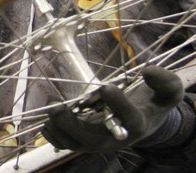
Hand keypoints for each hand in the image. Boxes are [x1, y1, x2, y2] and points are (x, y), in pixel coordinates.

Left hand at [42, 65, 183, 152]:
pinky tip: (48, 117)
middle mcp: (115, 138)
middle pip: (93, 140)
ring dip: (58, 128)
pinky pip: (65, 144)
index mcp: (137, 124)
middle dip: (72, 125)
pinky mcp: (84, 142)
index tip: (106, 86)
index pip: (128, 118)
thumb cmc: (152, 104)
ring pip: (74, 144)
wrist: (143, 123)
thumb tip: (149, 70)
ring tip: (50, 106)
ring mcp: (98, 143)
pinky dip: (53, 133)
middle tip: (55, 106)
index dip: (118, 104)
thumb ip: (166, 82)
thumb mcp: (167, 93)